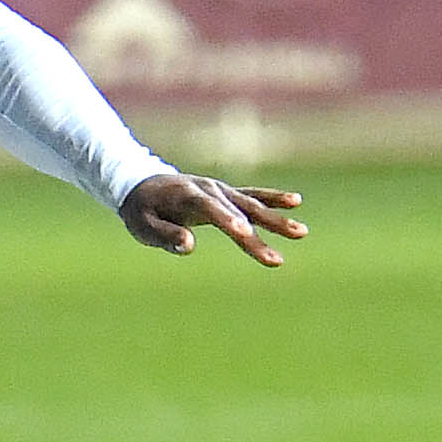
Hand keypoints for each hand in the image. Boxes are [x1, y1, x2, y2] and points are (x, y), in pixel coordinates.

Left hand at [122, 175, 305, 266]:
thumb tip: (189, 245)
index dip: (228, 220)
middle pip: (238, 213)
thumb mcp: (143, 226)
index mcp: (187, 196)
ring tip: (301, 232)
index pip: (211, 209)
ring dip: (276, 219)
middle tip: (277, 258)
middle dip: (258, 235)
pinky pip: (253, 195)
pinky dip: (273, 198)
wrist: (140, 184)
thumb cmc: (140, 210)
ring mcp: (220, 190)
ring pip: (251, 205)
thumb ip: (165, 235)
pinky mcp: (226, 193)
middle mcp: (209, 190)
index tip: (245, 233)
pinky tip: (296, 201)